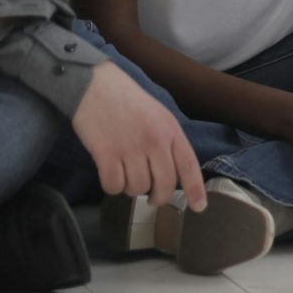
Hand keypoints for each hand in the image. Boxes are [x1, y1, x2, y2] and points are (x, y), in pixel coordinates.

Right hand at [72, 61, 207, 211]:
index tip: (198, 208)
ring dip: (130, 188)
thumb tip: (172, 173)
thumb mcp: (158, 114)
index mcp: (171, 130)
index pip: (189, 166)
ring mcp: (130, 148)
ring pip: (137, 188)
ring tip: (124, 172)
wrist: (94, 84)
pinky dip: (111, 186)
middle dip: (158, 197)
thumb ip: (167, 141)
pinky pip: (113, 186)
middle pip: (164, 185)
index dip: (195, 190)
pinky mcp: (105, 153)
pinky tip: (110, 173)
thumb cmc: (126, 99)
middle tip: (150, 198)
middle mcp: (154, 141)